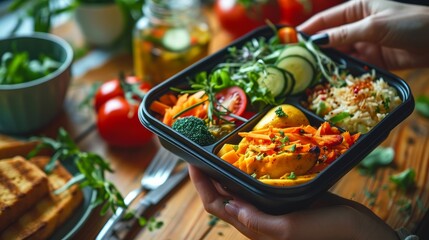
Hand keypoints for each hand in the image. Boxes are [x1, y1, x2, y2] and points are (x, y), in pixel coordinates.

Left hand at [188, 165, 396, 239]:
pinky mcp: (289, 201)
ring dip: (229, 172)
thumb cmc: (330, 235)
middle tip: (203, 152)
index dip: (201, 186)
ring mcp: (274, 209)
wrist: (364, 235)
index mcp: (256, 227)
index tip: (192, 162)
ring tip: (222, 152)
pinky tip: (254, 157)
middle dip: (210, 176)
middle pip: (225, 197)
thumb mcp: (291, 229)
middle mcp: (260, 219)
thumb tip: (230, 206)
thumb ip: (259, 221)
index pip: (217, 206)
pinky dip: (252, 172)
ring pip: (242, 190)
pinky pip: (262, 185)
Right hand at [297, 0, 428, 69]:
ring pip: (340, 53)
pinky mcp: (373, 59)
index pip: (327, 18)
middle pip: (331, 37)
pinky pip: (353, 65)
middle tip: (297, 60)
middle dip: (316, 48)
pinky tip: (331, 78)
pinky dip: (342, 71)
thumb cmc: (410, 24)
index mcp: (358, 8)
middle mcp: (359, 24)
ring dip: (328, 61)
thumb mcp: (374, 26)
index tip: (291, 39)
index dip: (309, 28)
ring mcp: (365, 42)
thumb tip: (318, 40)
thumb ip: (344, 34)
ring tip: (310, 71)